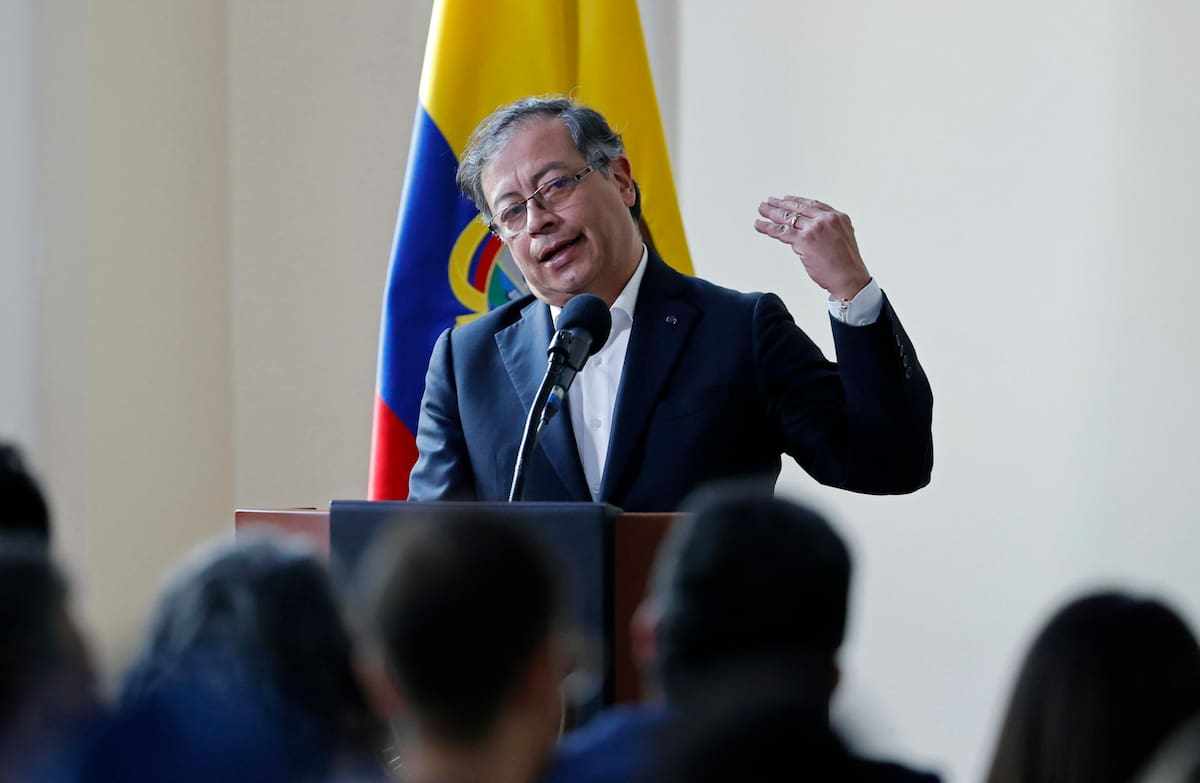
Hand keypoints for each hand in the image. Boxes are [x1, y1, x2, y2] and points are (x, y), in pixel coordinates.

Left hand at [755, 196, 871, 300]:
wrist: (849, 278)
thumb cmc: (846, 265)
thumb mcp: (843, 239)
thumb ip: (829, 231)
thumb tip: (812, 234)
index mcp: (837, 217)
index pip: (813, 205)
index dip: (797, 201)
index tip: (787, 199)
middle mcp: (826, 219)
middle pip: (798, 208)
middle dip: (781, 204)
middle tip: (769, 201)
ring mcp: (815, 229)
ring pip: (788, 218)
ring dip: (772, 212)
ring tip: (761, 209)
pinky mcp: (804, 241)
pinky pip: (782, 232)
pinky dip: (768, 228)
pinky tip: (759, 224)